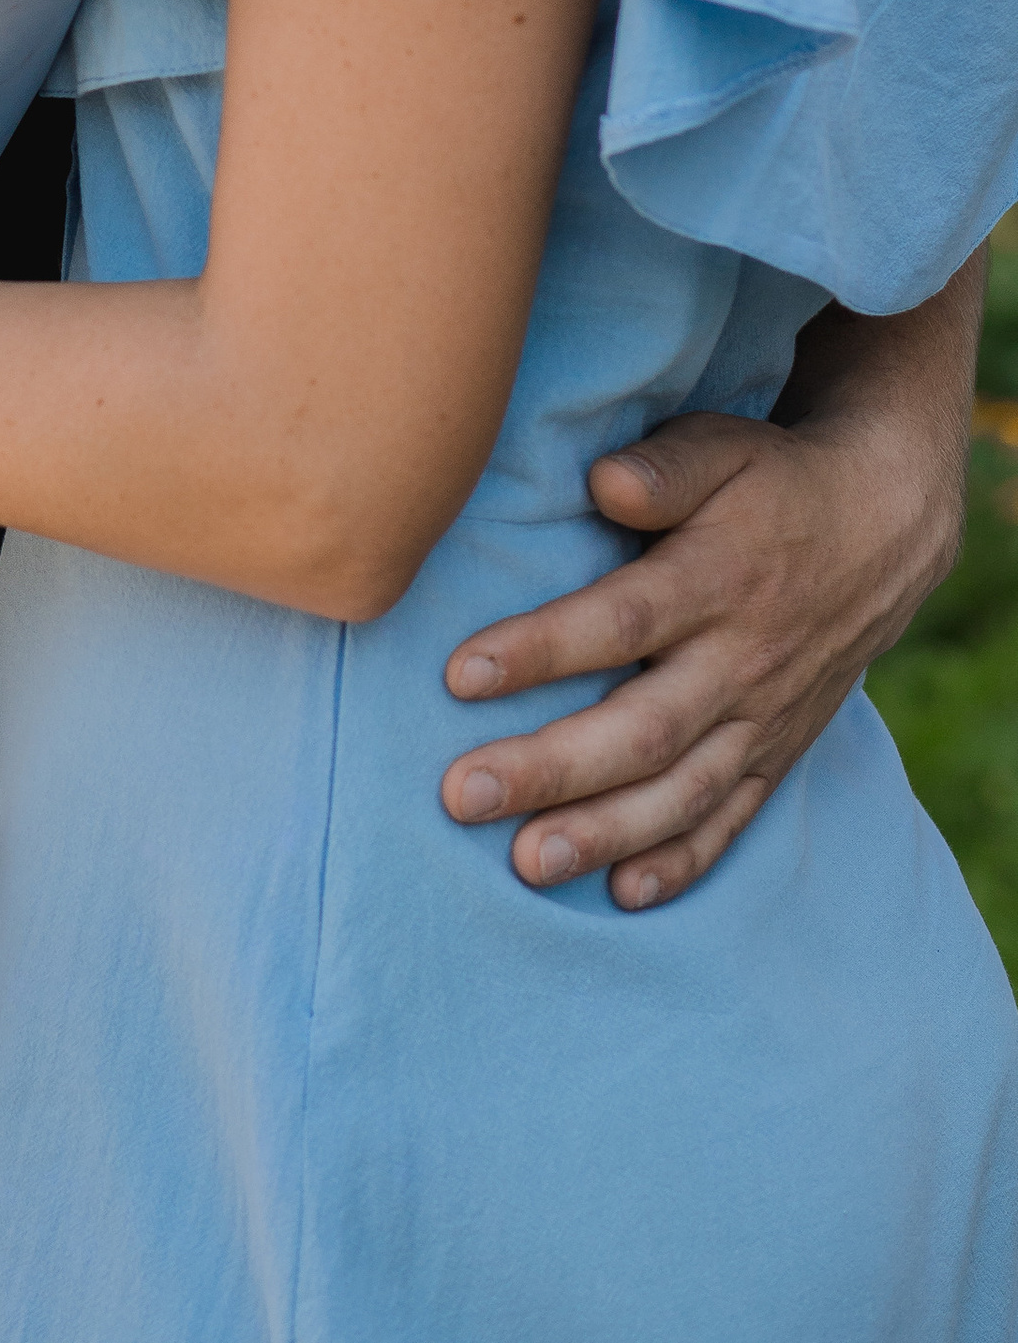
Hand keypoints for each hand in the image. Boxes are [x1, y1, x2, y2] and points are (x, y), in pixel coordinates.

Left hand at [437, 388, 967, 908]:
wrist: (883, 530)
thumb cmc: (772, 482)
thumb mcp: (724, 448)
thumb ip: (664, 468)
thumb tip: (604, 481)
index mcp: (717, 580)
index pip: (621, 623)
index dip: (541, 651)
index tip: (458, 675)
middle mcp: (741, 662)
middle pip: (642, 729)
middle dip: (551, 769)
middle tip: (462, 795)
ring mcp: (764, 717)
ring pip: (681, 791)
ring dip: (603, 832)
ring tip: (526, 863)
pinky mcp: (779, 752)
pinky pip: (734, 818)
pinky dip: (683, 861)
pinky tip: (623, 893)